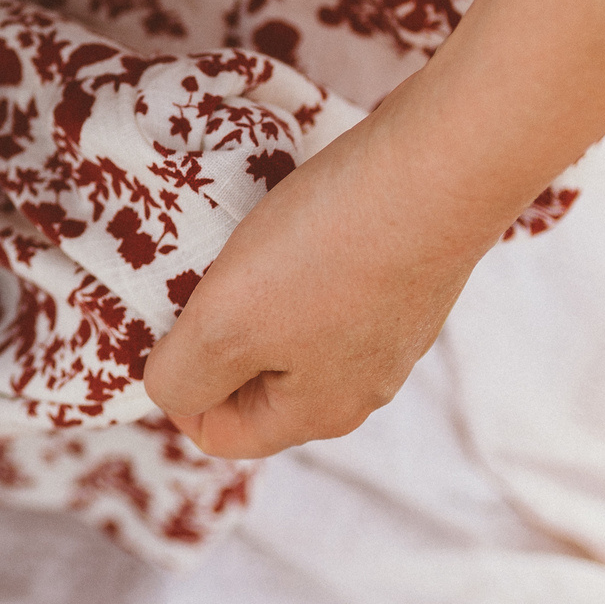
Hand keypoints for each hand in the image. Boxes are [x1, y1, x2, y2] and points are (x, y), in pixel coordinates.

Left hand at [141, 94, 510, 457]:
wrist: (437, 169)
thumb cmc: (325, 250)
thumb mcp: (224, 326)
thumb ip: (184, 377)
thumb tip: (171, 391)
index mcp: (319, 413)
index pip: (222, 434)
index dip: (177, 389)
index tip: (167, 321)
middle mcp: (362, 386)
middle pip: (256, 386)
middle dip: (214, 337)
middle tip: (197, 279)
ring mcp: (389, 332)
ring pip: (289, 332)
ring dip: (253, 296)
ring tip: (240, 246)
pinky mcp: (401, 278)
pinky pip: (324, 288)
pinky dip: (295, 262)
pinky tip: (293, 223)